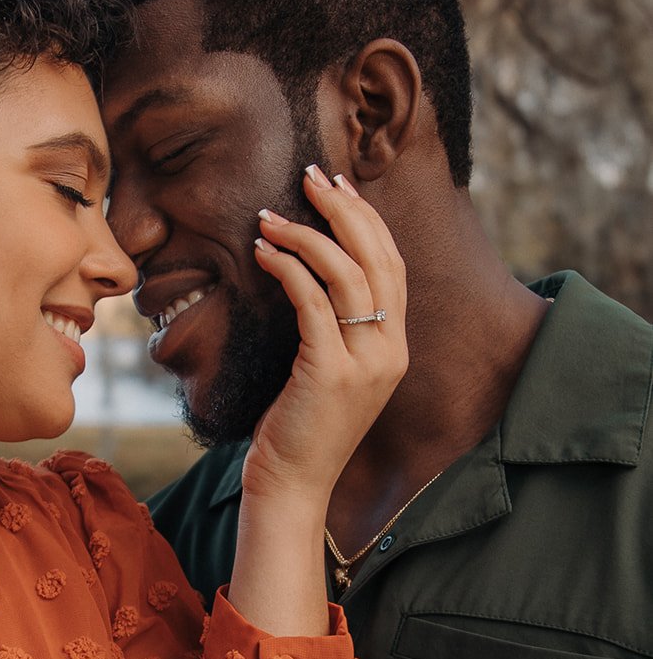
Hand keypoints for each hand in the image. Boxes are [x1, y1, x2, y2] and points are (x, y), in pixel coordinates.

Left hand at [241, 166, 407, 505]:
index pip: (392, 265)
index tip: (339, 186)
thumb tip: (310, 276)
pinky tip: (262, 251)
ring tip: (269, 215)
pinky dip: (288, 268)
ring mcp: (366, 362)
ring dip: (307, 234)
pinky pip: (312, 302)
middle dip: (344, 209)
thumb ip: (335, 328)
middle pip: (377, 258)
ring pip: (347, 274)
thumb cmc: (301, 427)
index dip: (368, 220)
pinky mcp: (332, 372)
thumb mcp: (329, 370)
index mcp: (396, 346)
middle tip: (311, 174)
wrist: (294, 484)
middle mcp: (390, 349)